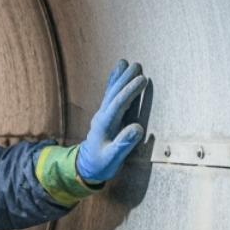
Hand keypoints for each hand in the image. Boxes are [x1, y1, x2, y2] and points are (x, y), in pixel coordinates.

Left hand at [75, 59, 146, 183]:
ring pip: (112, 92)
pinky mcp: (106, 116)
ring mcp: (103, 114)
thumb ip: (123, 144)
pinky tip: (117, 74)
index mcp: (104, 125)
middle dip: (125, 78)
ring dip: (119, 77)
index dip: (130, 91)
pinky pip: (111, 96)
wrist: (87, 167)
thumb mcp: (112, 159)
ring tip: (125, 62)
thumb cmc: (100, 164)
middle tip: (136, 65)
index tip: (142, 80)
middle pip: (114, 93)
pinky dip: (114, 83)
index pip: (119, 104)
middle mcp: (102, 116)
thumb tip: (137, 128)